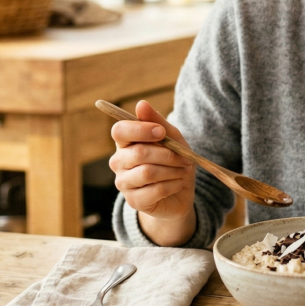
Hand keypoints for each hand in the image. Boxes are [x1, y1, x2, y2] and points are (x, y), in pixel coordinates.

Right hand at [109, 101, 195, 243]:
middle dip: (168, 154)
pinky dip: (172, 185)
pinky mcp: (133, 201)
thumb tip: (141, 104)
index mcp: (125, 142)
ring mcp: (123, 183)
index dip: (141, 130)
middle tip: (185, 158)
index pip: (120, 131)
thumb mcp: (172, 138)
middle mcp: (118, 162)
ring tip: (183, 170)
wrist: (179, 193)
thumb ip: (157, 122)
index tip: (162, 132)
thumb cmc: (173, 160)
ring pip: (148, 172)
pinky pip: (155, 190)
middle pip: (139, 153)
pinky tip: (178, 184)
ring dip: (172, 170)